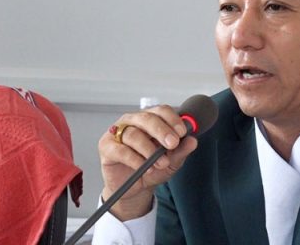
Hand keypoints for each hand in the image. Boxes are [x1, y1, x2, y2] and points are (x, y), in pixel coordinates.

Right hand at [98, 105, 197, 220]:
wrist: (135, 188)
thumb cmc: (151, 169)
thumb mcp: (172, 162)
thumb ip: (181, 151)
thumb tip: (193, 141)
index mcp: (150, 119)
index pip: (161, 111)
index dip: (172, 119)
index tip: (183, 132)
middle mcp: (133, 121)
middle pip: (147, 118)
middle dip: (162, 131)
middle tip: (172, 144)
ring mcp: (117, 132)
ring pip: (134, 134)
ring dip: (149, 150)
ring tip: (160, 163)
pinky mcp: (106, 147)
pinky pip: (121, 150)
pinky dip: (135, 159)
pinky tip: (144, 167)